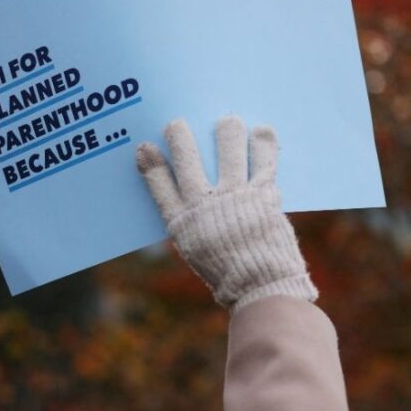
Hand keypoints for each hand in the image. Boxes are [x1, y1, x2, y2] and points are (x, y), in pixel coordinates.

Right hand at [135, 116, 317, 312]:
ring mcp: (235, 195)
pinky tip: (261, 131)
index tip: (146, 147)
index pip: (159, 185)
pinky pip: (264, 159)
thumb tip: (192, 194)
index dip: (151, 164)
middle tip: (178, 124)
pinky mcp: (263, 193)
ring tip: (227, 123)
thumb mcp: (197, 249)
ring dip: (226, 130)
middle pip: (186, 157)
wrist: (262, 287)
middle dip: (179, 135)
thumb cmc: (228, 272)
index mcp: (182, 222)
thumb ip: (192, 222)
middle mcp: (205, 204)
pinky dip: (263, 143)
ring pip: (227, 146)